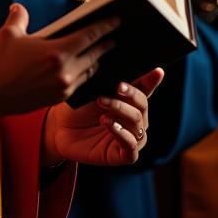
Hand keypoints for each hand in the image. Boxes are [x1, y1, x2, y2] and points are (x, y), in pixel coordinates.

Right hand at [0, 3, 118, 122]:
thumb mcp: (8, 34)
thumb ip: (18, 16)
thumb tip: (18, 7)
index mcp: (57, 52)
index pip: (89, 36)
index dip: (105, 27)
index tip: (116, 20)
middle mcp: (65, 70)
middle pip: (95, 54)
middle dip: (105, 44)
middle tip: (114, 35)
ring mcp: (64, 87)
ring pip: (89, 70)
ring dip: (97, 60)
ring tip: (101, 51)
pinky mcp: (59, 98)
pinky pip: (80, 83)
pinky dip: (85, 73)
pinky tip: (85, 67)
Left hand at [42, 68, 164, 166]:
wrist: (60, 128)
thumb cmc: (79, 107)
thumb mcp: (94, 90)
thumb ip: (111, 81)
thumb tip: (124, 61)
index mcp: (132, 102)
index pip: (146, 89)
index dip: (152, 81)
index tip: (157, 71)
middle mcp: (135, 119)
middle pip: (142, 106)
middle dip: (130, 95)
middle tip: (116, 87)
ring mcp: (130, 138)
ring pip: (137, 125)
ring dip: (121, 112)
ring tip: (103, 104)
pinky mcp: (122, 156)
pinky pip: (131, 148)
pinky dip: (122, 135)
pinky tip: (109, 124)